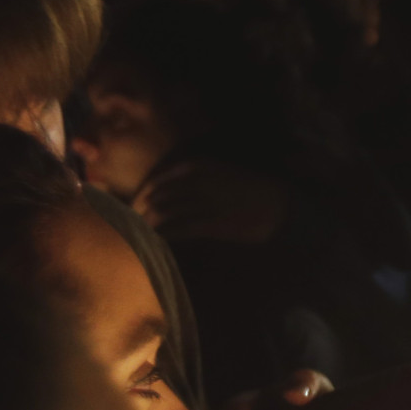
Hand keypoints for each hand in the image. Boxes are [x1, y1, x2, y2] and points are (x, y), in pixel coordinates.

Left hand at [135, 161, 287, 243]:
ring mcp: (205, 202)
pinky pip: (179, 229)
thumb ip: (193, 178)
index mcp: (196, 166)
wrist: (279, 206)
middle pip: (155, 199)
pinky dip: (165, 236)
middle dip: (139, 214)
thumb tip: (164, 191)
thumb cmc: (248, 190)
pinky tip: (158, 243)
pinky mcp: (213, 223)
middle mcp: (197, 181)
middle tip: (131, 227)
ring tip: (140, 237)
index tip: (134, 208)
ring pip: (163, 214)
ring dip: (148, 227)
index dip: (141, 197)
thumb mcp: (218, 173)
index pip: (155, 182)